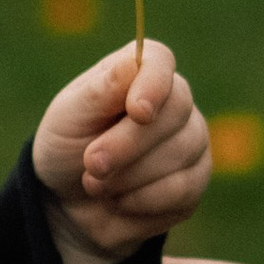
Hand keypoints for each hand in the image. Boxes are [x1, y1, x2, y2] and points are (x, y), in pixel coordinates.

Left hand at [32, 40, 208, 259]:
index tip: (138, 112)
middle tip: (91, 164)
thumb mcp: (69, 117)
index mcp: (139, 72)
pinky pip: (182, 189)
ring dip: (128, 176)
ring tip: (95, 183)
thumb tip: (132, 62)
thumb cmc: (68, 146)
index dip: (153, 85)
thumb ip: (100, 92)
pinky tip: (119, 201)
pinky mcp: (195, 181)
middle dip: (127, 144)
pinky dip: (141, 201)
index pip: (159, 62)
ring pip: (180, 153)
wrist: (69, 202)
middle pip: (175, 111)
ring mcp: (192, 140)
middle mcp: (174, 101)